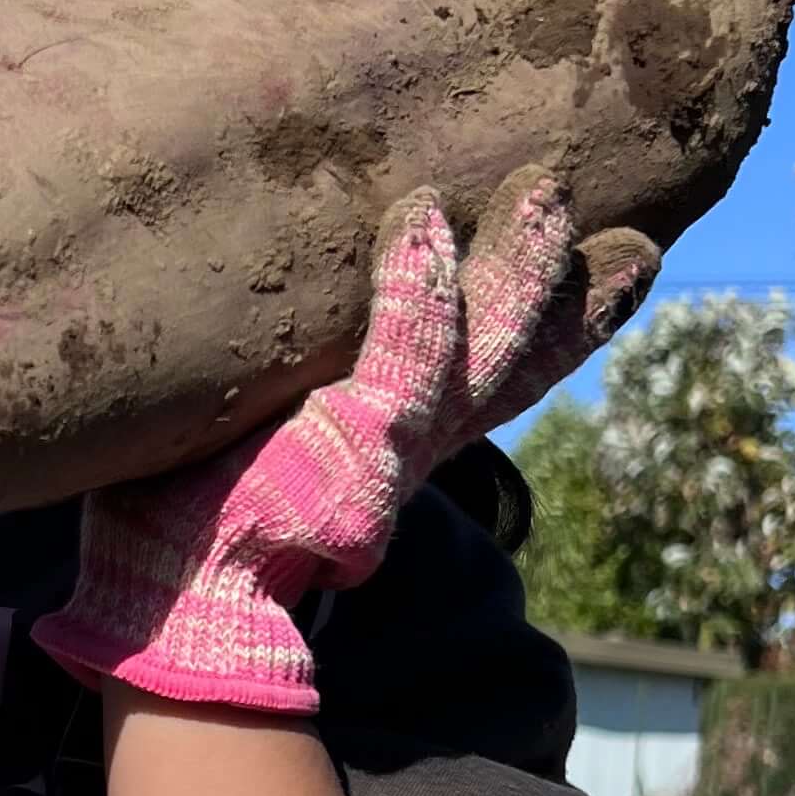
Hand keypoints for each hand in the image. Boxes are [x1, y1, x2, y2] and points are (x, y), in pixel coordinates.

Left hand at [35, 169, 656, 715]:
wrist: (173, 605)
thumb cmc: (180, 515)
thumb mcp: (243, 432)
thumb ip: (268, 379)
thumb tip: (228, 294)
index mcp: (397, 441)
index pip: (496, 370)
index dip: (557, 318)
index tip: (620, 254)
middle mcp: (414, 444)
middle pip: (516, 358)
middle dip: (561, 285)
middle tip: (582, 200)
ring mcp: (393, 446)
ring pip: (487, 347)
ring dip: (521, 270)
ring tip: (542, 191)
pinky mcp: (355, 447)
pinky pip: (406, 351)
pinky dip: (421, 286)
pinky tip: (424, 214)